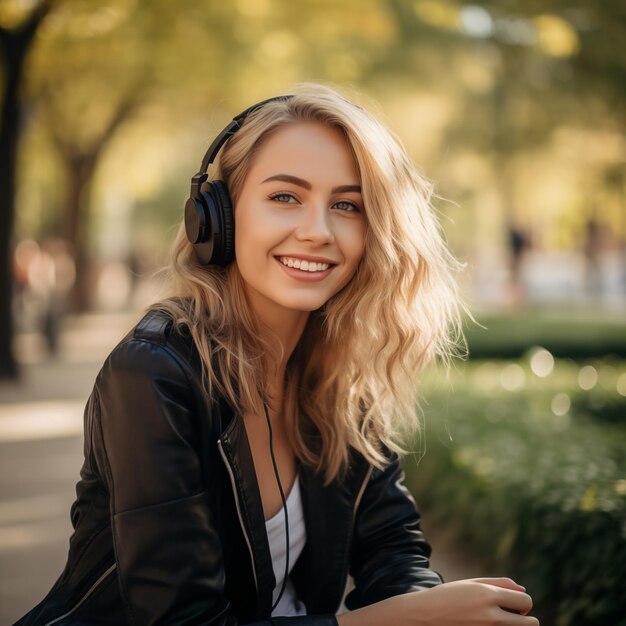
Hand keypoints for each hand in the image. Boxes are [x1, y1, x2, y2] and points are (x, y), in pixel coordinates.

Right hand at [393, 577, 537, 625]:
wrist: (423, 617)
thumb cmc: (447, 597)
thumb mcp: (470, 584)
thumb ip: (498, 584)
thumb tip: (523, 589)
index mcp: (488, 595)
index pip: (525, 601)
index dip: (522, 603)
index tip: (513, 606)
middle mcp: (491, 616)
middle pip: (531, 623)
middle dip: (524, 619)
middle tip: (510, 617)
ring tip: (500, 622)